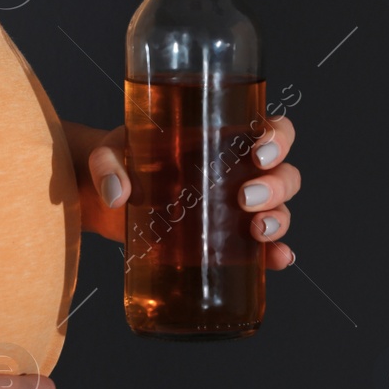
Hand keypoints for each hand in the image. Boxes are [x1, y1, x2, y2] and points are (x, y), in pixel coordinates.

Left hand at [71, 116, 299, 268]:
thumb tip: (116, 193)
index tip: (259, 152)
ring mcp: (236, 208)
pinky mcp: (227, 241)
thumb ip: (107, 164)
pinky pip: (265, 248)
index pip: (270, 129)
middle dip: (276, 186)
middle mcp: (239, 170)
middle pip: (283, 173)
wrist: (106, 200)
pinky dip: (276, 254)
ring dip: (278, 219)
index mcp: (222, 136)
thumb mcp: (108, 153)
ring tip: (256, 230)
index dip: (278, 137)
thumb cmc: (119, 162)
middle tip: (244, 197)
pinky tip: (278, 259)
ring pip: (279, 208)